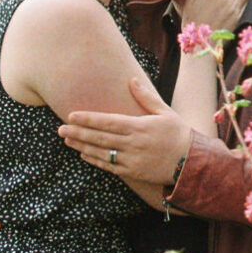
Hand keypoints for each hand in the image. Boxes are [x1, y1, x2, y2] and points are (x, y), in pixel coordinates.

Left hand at [58, 74, 190, 184]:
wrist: (191, 162)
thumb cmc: (178, 133)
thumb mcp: (164, 111)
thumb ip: (145, 97)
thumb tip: (132, 80)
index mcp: (139, 126)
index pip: (108, 121)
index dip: (88, 119)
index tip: (72, 115)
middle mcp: (132, 143)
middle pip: (99, 137)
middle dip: (78, 133)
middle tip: (60, 129)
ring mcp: (131, 159)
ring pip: (101, 152)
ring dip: (82, 146)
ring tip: (67, 140)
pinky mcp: (133, 172)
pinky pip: (109, 166)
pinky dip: (95, 160)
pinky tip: (83, 155)